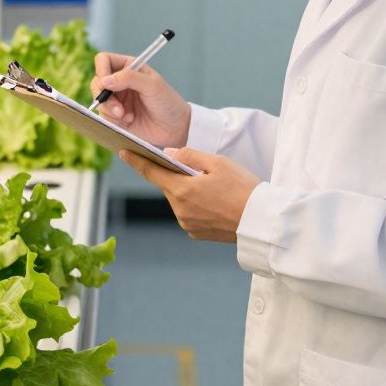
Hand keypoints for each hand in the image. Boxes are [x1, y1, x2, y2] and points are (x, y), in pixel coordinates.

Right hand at [91, 52, 190, 147]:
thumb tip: (105, 80)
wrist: (175, 128)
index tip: (106, 84)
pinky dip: (113, 120)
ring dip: (110, 109)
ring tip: (126, 116)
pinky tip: (129, 121)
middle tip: (118, 108)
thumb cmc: (167, 102)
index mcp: (128, 67)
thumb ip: (129, 78)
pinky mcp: (115, 116)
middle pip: (97, 82)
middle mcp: (119, 81)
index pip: (104, 61)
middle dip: (104, 96)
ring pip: (99, 101)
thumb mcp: (152, 85)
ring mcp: (117, 99)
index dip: (101, 70)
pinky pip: (104, 116)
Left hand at [120, 148, 259, 242]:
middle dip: (177, 176)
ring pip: (179, 200)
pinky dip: (196, 205)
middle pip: (169, 186)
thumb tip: (169, 153)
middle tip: (199, 170)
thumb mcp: (218, 163)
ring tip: (213, 188)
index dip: (136, 161)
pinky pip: (189, 214)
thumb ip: (189, 155)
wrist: (261, 221)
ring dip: (187, 191)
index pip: (152, 172)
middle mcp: (180, 210)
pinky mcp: (196, 233)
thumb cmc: (243, 188)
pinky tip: (215, 202)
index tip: (123, 152)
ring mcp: (187, 224)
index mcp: (183, 190)